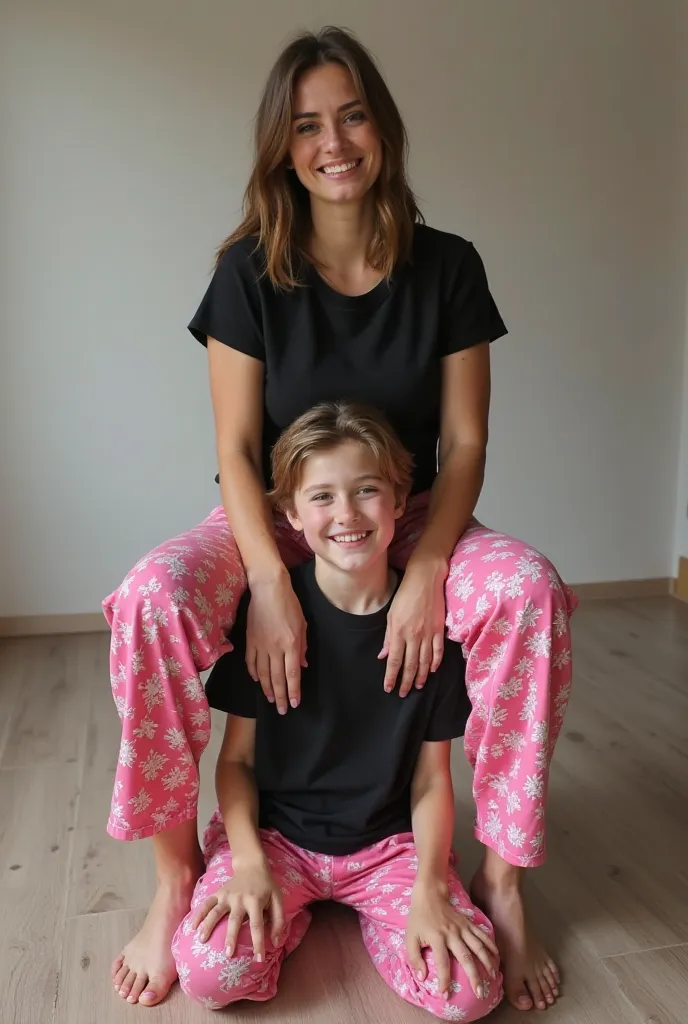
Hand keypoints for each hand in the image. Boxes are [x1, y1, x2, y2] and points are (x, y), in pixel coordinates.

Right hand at [191, 861, 283, 960]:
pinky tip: (192, 926)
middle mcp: (240, 898)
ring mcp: (227, 895)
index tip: (259, 960)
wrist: (252, 865)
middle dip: (231, 937)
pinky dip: (198, 914)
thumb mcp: (278, 899)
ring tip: (202, 940)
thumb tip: (277, 942)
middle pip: (234, 920)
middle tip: (228, 955)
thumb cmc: (266, 886)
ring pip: (216, 911)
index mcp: (255, 901)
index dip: (258, 943)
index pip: (257, 925)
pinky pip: (206, 903)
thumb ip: (279, 920)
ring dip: (208, 925)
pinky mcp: (218, 893)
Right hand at [246, 573, 306, 713]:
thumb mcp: (302, 624)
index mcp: (291, 644)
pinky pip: (251, 662)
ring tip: (271, 699)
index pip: (292, 674)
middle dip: (280, 696)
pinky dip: (253, 673)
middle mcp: (275, 648)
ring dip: (267, 689)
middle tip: (282, 710)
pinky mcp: (250, 640)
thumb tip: (302, 666)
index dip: (293, 691)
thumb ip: (303, 647)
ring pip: (262, 673)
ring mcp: (260, 645)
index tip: (294, 704)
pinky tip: (256, 680)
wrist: (268, 588)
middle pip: (277, 678)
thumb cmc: (289, 603)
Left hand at [379, 562, 446, 695]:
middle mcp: (413, 636)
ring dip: (421, 676)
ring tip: (417, 686)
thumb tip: (383, 656)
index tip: (389, 688)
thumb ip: (388, 637)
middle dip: (405, 681)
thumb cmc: (405, 595)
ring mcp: (428, 634)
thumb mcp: (391, 615)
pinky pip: (438, 651)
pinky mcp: (439, 630)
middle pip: (410, 664)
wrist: (425, 579)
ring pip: (424, 661)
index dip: (391, 677)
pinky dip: (435, 662)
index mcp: (398, 632)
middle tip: (403, 693)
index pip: (394, 660)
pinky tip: (432, 670)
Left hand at [406, 879, 497, 999]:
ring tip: (493, 977)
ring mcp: (462, 927)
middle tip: (479, 993)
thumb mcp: (410, 937)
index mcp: (436, 938)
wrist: (429, 895)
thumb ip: (414, 958)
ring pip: (477, 946)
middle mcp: (451, 933)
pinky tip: (497, 956)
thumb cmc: (418, 919)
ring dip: (486, 962)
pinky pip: (482, 934)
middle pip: (465, 957)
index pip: (442, 963)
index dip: (444, 980)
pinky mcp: (468, 923)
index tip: (446, 995)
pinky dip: (490, 944)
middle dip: (473, 976)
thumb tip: (422, 977)